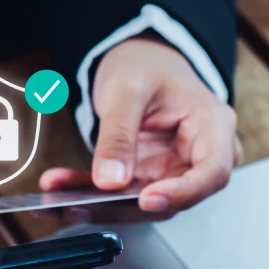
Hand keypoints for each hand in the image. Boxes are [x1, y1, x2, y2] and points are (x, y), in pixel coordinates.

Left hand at [41, 34, 241, 211]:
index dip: (182, 193)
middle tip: (77, 204)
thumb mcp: (128, 90)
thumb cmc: (146, 65)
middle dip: (121, 206)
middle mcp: (199, 156)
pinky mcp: (147, 178)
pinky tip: (59, 186)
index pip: (211, 173)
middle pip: (172, 198)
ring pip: (140, 204)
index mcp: (213, 127)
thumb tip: (110, 180)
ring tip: (55, 197)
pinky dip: (87, 192)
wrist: (137, 61)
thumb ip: (119, 135)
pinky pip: (119, 194)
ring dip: (96, 204)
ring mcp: (173, 171)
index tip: (146, 199)